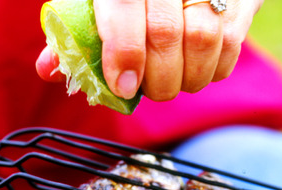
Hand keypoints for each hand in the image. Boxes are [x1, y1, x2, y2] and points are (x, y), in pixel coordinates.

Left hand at [36, 0, 263, 101]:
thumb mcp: (97, 2)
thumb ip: (74, 34)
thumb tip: (49, 70)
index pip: (125, 11)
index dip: (124, 54)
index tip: (124, 87)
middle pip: (167, 33)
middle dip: (156, 78)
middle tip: (148, 90)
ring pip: (205, 41)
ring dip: (186, 78)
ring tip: (171, 82)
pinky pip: (232, 44)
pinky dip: (212, 70)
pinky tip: (196, 69)